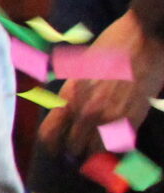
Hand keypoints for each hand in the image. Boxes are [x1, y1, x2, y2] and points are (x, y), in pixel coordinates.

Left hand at [40, 9, 163, 159]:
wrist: (143, 36)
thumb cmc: (112, 47)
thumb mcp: (81, 69)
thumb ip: (75, 93)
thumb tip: (71, 114)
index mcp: (68, 95)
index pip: (49, 135)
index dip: (52, 147)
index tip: (58, 150)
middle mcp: (85, 110)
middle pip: (72, 148)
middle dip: (75, 153)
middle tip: (81, 155)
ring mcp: (110, 116)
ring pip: (95, 153)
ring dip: (95, 155)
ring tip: (99, 154)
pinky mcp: (134, 118)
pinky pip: (119, 146)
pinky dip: (117, 149)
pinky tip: (118, 144)